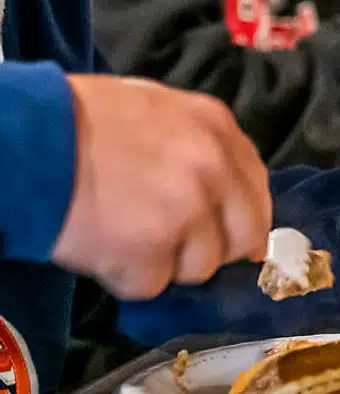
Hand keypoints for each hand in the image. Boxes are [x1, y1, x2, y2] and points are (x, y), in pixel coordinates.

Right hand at [52, 76, 271, 299]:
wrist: (28, 141)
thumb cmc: (80, 120)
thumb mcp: (154, 108)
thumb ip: (197, 144)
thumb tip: (226, 189)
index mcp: (216, 129)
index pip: (256, 191)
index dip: (243, 220)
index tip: (231, 237)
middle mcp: (214, 170)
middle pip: (241, 237)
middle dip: (210, 249)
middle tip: (169, 244)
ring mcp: (187, 212)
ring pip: (199, 268)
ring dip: (163, 264)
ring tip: (123, 236)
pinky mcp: (151, 251)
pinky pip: (151, 285)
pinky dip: (125, 277)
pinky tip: (102, 249)